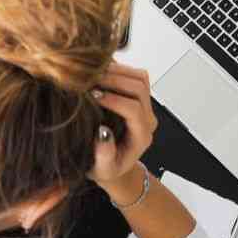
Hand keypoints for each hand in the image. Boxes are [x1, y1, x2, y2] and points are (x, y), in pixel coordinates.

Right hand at [87, 63, 157, 188]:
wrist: (113, 164)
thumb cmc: (106, 167)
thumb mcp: (102, 168)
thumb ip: (104, 154)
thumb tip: (103, 132)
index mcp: (141, 136)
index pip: (134, 110)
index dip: (114, 100)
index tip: (93, 96)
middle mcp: (147, 119)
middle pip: (139, 88)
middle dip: (114, 80)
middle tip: (90, 79)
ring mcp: (145, 106)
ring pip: (140, 77)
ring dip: (117, 71)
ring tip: (93, 73)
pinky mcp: (138, 97)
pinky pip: (134, 75)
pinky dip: (118, 69)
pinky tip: (98, 72)